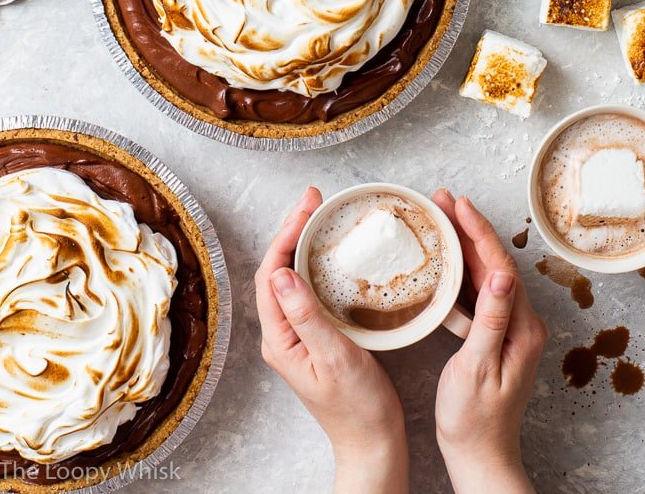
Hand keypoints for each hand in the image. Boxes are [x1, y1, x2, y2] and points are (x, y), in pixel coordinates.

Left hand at [255, 187, 407, 493]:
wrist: (373, 443)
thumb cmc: (357, 408)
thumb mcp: (334, 357)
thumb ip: (306, 315)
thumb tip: (281, 273)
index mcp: (279, 338)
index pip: (270, 274)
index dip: (285, 236)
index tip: (306, 209)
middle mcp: (282, 334)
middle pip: (278, 270)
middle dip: (293, 231)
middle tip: (314, 201)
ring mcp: (298, 335)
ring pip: (292, 278)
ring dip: (303, 244)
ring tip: (319, 216)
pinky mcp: (316, 336)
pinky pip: (309, 290)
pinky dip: (317, 265)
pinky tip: (330, 254)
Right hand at [432, 191, 547, 493]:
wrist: (479, 454)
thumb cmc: (473, 418)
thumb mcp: (477, 367)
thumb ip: (490, 319)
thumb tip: (499, 274)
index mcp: (520, 328)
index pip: (500, 265)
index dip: (478, 231)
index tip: (458, 204)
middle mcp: (520, 323)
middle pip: (493, 262)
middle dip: (468, 228)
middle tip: (442, 200)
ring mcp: (508, 328)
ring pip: (484, 274)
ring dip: (462, 245)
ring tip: (439, 218)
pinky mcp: (494, 335)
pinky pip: (477, 293)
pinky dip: (459, 271)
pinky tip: (442, 261)